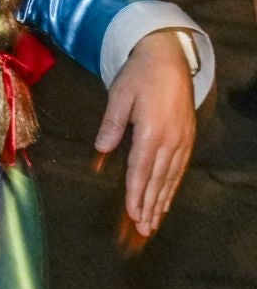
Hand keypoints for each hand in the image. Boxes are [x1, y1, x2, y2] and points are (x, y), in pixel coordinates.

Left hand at [95, 30, 196, 237]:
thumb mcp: (119, 95)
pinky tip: (166, 199)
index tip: (132, 214)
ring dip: (161, 201)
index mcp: (151, 131)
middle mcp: (170, 140)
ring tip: (154, 222)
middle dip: (150, 206)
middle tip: (143, 229)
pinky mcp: (187, 138)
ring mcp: (182, 140)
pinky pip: (179, 169)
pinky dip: (172, 187)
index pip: (141, 169)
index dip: (136, 194)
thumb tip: (101, 150)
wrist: (169, 59)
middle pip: (158, 179)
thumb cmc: (139, 75)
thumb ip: (111, 124)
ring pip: (170, 178)